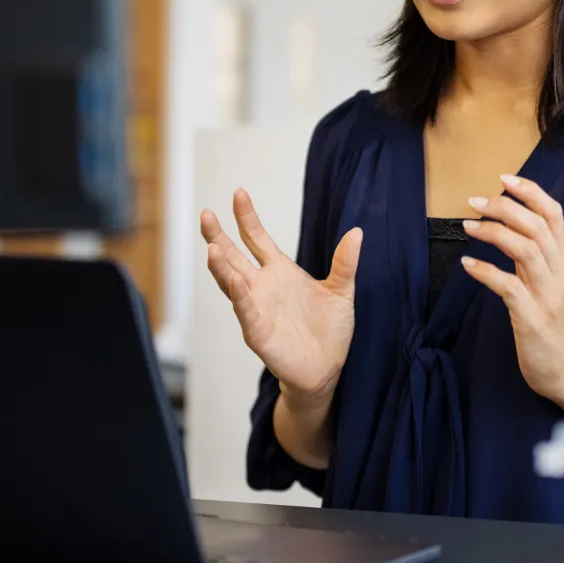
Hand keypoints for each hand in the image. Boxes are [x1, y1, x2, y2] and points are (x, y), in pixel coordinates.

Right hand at [200, 189, 361, 402]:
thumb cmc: (330, 330)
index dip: (247, 217)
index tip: (239, 193)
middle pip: (232, 256)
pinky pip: (245, 311)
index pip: (256, 238)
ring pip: (231, 282)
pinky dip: (240, 297)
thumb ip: (345, 262)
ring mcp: (256, 308)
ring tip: (212, 246)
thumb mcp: (341, 291)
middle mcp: (262, 286)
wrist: (327, 369)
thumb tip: (357, 231)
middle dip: (218, 236)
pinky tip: (236, 281)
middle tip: (206, 214)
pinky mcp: (258, 332)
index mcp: (279, 271)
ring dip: (221, 265)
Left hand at [460, 174, 563, 406]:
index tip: (504, 178)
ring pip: (526, 250)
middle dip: (505, 207)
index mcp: (562, 261)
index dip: (530, 192)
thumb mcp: (547, 281)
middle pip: (537, 226)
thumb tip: (507, 221)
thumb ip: (533, 253)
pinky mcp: (532, 318)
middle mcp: (559, 273)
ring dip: (494, 233)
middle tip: (474, 201)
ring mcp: (548, 296)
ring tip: (468, 225)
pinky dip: (486, 271)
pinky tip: (467, 264)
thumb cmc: (550, 322)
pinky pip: (509, 287)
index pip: (554, 215)